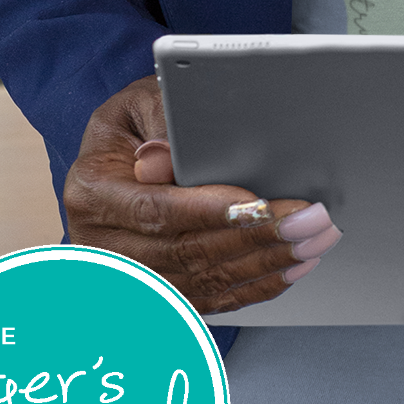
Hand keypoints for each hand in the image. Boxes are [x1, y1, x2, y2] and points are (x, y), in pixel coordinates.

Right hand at [63, 75, 341, 315]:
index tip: (258, 204)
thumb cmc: (136, 125)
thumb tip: (167, 155)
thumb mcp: (140, 105)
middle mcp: (101, 244)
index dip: (208, 210)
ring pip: (202, 281)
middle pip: (186, 251)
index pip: (153, 210)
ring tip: (313, 241)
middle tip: (309, 220)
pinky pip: (208, 299)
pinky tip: (289, 268)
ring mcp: (126, 277)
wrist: (117, 157)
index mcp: (91, 192)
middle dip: (255, 237)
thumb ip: (159, 124)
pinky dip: (253, 286)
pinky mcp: (154, 294)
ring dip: (265, 264)